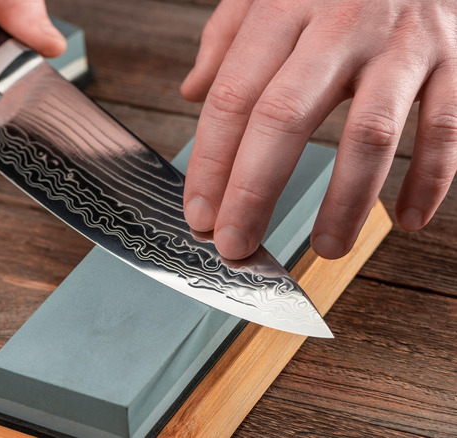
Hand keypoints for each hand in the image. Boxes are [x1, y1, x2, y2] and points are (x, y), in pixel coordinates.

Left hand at [180, 0, 456, 259]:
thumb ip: (228, 34)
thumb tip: (192, 90)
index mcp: (284, 4)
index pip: (234, 96)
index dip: (211, 162)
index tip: (199, 214)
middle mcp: (341, 22)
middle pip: (286, 118)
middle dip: (254, 192)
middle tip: (236, 246)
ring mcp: (403, 42)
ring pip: (370, 134)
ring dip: (345, 201)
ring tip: (325, 247)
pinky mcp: (456, 57)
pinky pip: (446, 128)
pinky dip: (431, 179)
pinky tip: (407, 220)